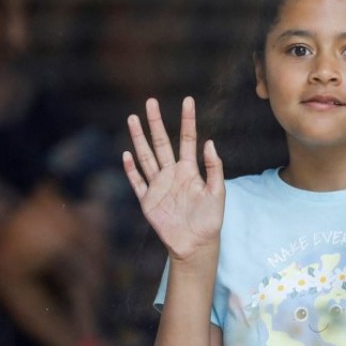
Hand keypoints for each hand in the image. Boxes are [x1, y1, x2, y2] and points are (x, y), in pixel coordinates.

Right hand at [122, 97, 223, 261]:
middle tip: (150, 102)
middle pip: (161, 143)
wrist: (196, 244)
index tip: (188, 100)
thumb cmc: (210, 219)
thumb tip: (210, 142)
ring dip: (139, 139)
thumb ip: (213, 168)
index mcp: (190, 170)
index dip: (188, 120)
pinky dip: (131, 170)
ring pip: (146, 157)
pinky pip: (138, 182)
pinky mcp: (148, 201)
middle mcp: (172, 174)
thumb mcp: (218, 192)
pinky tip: (127, 154)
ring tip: (132, 118)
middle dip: (156, 123)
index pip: (187, 139)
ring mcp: (158, 186)